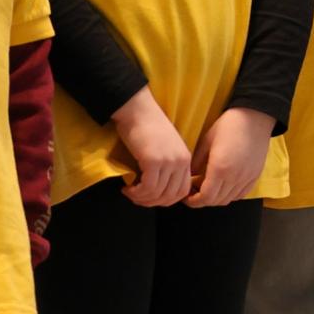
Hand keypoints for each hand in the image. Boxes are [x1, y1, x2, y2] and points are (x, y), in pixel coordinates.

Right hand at [110, 91, 192, 207]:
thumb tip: (158, 191)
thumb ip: (168, 167)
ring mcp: (169, 161)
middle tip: (136, 197)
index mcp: (186, 159)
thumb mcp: (165, 149)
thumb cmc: (147, 128)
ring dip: (141, 198)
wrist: (138, 111)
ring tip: (130, 192)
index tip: (150, 198)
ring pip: (158, 194)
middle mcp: (181, 161)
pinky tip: (127, 187)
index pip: (182, 191)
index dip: (165, 200)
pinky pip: (148, 188)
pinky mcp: (153, 161)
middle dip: (152, 202)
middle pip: (171, 196)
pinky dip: (136, 193)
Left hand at [186, 107, 273, 207]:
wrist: (254, 117)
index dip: (193, 201)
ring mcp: (247, 177)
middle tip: (194, 192)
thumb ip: (195, 163)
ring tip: (209, 188)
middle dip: (202, 200)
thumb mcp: (206, 142)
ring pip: (228, 200)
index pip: (204, 198)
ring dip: (216, 198)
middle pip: (215, 201)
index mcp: (219, 169)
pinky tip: (224, 186)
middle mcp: (235, 177)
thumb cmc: (228, 126)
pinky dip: (230, 195)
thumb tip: (188, 177)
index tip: (186, 196)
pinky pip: (240, 194)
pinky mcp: (255, 175)